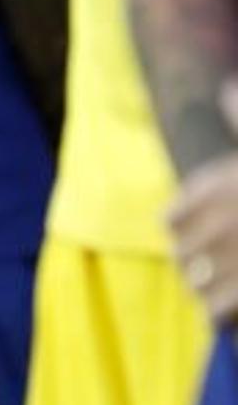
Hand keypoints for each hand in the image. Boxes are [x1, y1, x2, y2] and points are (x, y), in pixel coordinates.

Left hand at [168, 79, 237, 325]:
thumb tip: (227, 88)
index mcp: (222, 189)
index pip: (173, 219)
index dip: (186, 230)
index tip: (199, 235)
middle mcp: (224, 224)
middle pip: (182, 256)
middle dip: (196, 263)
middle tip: (214, 270)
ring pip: (196, 286)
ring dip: (207, 292)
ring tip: (225, 292)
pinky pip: (218, 313)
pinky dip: (225, 315)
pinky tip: (236, 312)